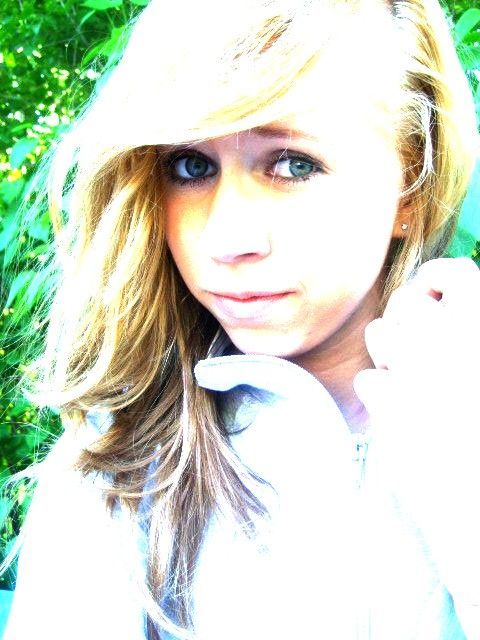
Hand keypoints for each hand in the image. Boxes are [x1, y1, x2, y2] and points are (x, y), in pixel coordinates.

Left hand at [353, 257, 479, 610]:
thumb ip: (468, 339)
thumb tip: (442, 305)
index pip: (455, 276)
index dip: (434, 280)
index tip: (427, 294)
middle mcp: (455, 342)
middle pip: (406, 301)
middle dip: (402, 318)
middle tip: (413, 345)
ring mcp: (420, 373)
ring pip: (379, 333)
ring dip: (387, 352)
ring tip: (411, 379)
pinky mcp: (392, 409)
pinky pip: (370, 381)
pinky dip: (381, 395)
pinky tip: (403, 415)